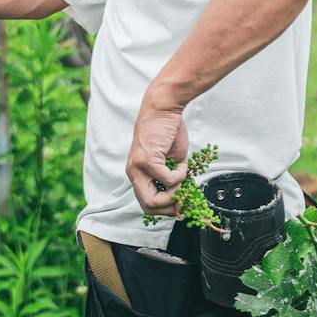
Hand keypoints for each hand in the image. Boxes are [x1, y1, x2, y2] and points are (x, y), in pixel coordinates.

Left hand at [126, 99, 190, 215]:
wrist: (164, 108)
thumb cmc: (168, 131)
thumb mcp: (172, 161)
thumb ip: (174, 180)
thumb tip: (182, 201)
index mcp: (137, 173)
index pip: (146, 203)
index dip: (166, 209)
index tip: (181, 205)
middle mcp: (133, 172)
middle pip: (148, 207)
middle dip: (169, 208)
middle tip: (184, 198)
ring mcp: (138, 167)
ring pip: (153, 200)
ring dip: (174, 194)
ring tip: (182, 177)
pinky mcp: (147, 160)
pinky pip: (167, 180)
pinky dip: (180, 176)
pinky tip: (181, 164)